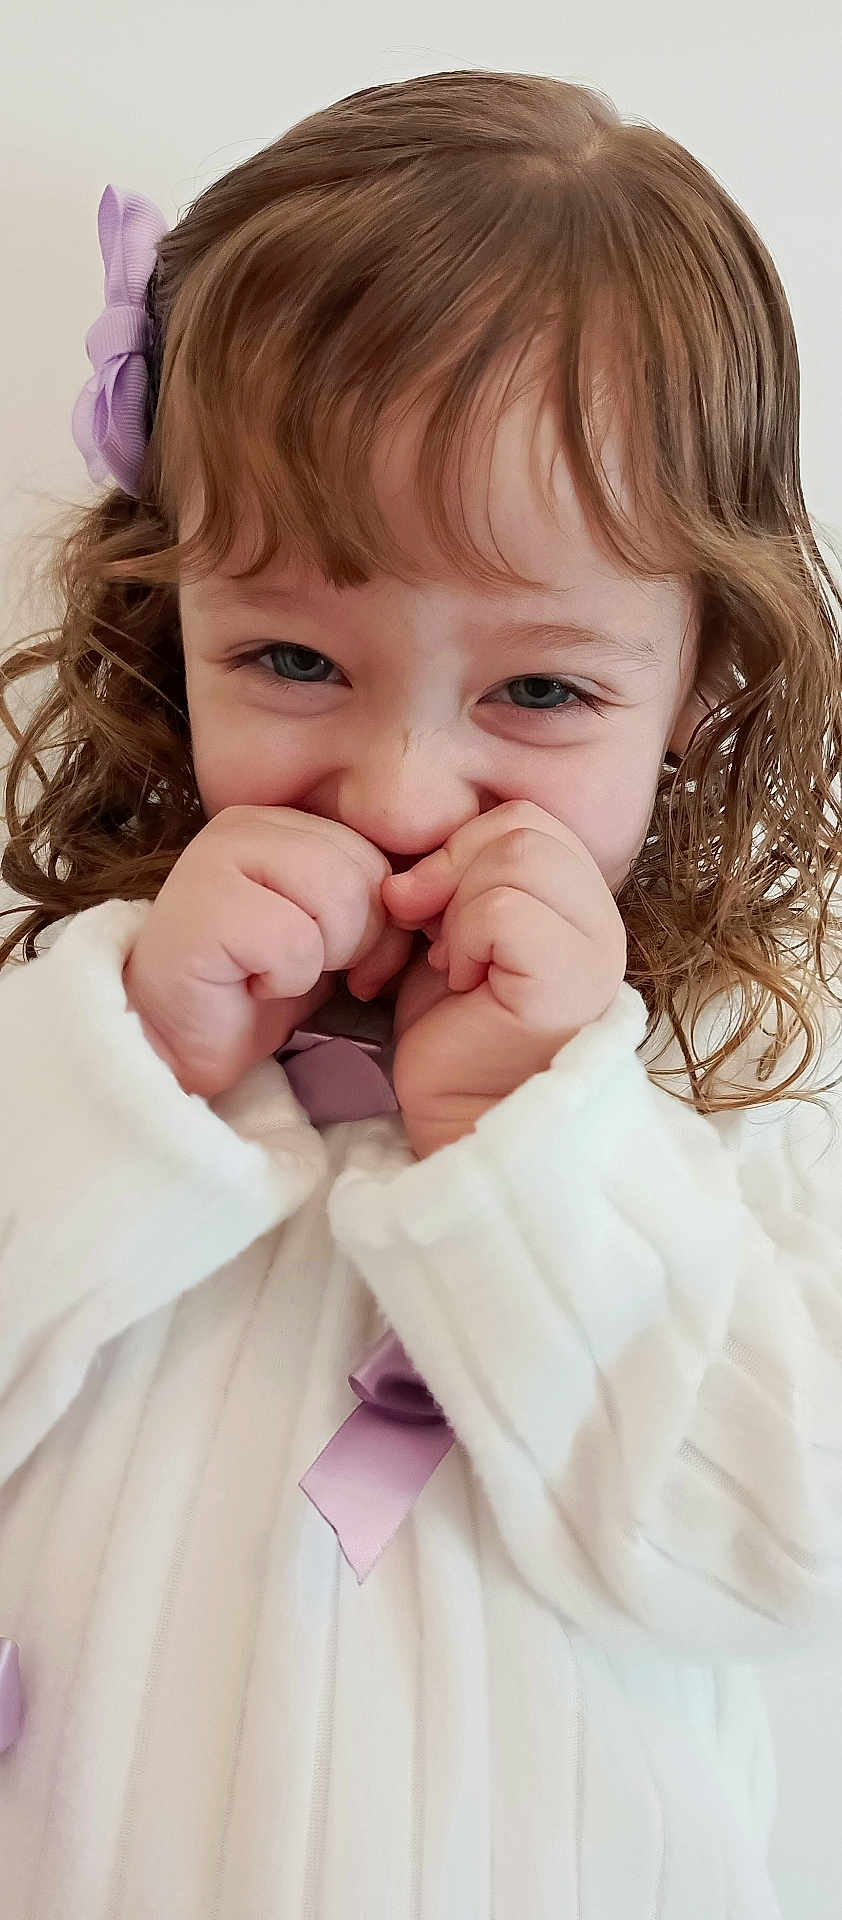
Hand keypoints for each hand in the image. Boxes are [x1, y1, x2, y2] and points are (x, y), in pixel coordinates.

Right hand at [121, 806, 408, 1099]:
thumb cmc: (255, 984)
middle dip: (357, 943)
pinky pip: (293, 943)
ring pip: (334, 902)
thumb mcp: (331, 931)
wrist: (180, 1041)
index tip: (357, 964)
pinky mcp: (202, 908)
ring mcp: (215, 860)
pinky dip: (283, 980)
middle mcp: (245, 826)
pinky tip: (248, 983)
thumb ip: (372, 903)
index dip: (384, 922)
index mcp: (281, 823)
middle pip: (362, 877)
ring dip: (319, 960)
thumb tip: (432, 905)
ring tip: (276, 973)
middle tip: (314, 972)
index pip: (376, 859)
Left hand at [367, 801, 627, 1157]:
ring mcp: (595, 950)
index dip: (460, 849)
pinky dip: (466, 940)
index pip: (527, 820)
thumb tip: (406, 878)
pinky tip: (465, 987)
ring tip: (457, 967)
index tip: (428, 912)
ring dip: (459, 908)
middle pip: (523, 827)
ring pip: (517, 855)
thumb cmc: (458, 1038)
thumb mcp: (451, 940)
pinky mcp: (572, 980)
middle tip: (432, 937)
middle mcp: (601, 922)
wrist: (466, 1125)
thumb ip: (448, 886)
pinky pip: (505, 908)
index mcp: (579, 905)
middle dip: (452, 870)